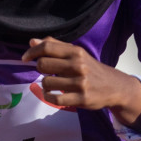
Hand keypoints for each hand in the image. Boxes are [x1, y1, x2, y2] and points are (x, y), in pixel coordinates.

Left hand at [20, 37, 140, 129]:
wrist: (114, 87)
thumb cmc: (90, 69)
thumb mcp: (77, 54)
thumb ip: (55, 46)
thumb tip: (32, 41)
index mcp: (76, 52)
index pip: (47, 47)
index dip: (32, 52)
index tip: (25, 58)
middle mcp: (78, 65)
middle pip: (43, 64)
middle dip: (40, 69)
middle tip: (48, 72)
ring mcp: (80, 83)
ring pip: (47, 83)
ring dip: (45, 85)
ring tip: (53, 85)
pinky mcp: (81, 99)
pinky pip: (54, 98)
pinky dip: (49, 97)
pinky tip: (52, 94)